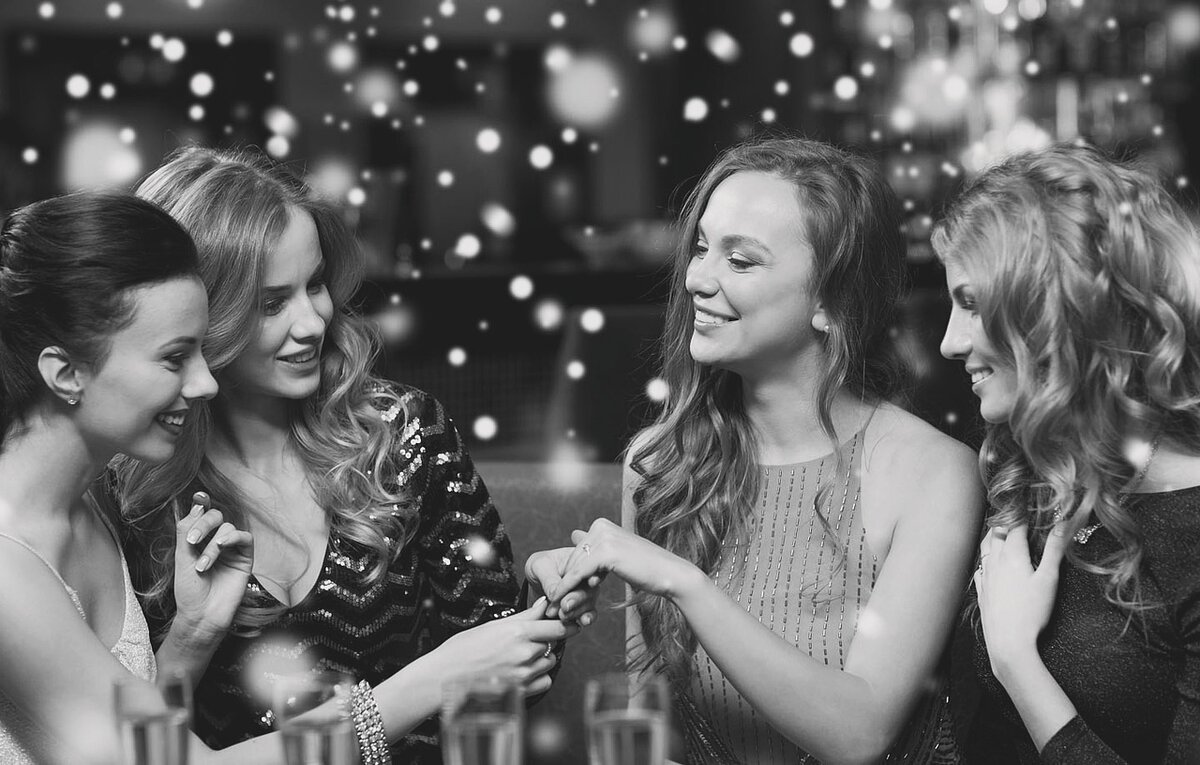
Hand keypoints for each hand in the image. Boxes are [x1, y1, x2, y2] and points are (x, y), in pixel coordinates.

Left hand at [173, 492, 253, 637]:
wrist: (201, 614)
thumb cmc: (189, 590)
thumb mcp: (181, 557)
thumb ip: (187, 530)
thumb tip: (198, 504)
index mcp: (199, 539)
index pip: (202, 515)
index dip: (202, 503)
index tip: (200, 496)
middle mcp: (216, 541)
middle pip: (215, 516)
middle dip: (203, 524)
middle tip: (192, 541)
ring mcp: (231, 548)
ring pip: (226, 528)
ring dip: (212, 545)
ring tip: (203, 565)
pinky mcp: (245, 557)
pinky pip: (245, 537)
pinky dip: (232, 538)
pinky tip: (221, 547)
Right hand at [434, 597, 578, 695]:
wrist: (444, 677)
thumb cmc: (462, 650)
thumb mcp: (493, 625)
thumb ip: (525, 616)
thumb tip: (544, 604)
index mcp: (518, 632)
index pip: (558, 627)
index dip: (566, 624)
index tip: (569, 623)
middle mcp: (524, 653)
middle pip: (554, 644)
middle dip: (546, 641)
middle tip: (530, 640)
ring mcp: (523, 675)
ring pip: (550, 663)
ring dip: (542, 659)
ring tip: (521, 657)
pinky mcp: (520, 692)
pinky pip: (545, 682)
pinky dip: (539, 677)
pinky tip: (524, 671)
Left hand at [526, 547, 600, 625]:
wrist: (532, 582)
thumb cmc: (539, 567)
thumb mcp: (539, 567)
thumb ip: (549, 580)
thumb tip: (556, 595)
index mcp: (580, 562)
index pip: (590, 568)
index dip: (593, 575)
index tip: (591, 582)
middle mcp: (586, 578)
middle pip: (590, 589)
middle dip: (578, 598)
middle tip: (565, 605)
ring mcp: (585, 594)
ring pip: (589, 604)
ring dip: (577, 611)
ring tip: (562, 615)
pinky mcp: (580, 608)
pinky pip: (588, 614)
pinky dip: (586, 618)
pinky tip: (582, 621)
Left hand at [549, 518, 698, 605]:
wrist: (669, 574)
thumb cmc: (646, 567)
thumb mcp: (617, 553)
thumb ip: (595, 544)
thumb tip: (573, 533)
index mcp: (602, 524)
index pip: (578, 551)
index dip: (571, 572)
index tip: (560, 591)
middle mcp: (600, 526)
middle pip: (574, 558)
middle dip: (565, 581)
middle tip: (552, 601)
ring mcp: (603, 537)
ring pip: (574, 566)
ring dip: (564, 587)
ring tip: (555, 605)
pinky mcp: (605, 552)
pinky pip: (579, 573)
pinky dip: (568, 588)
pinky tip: (561, 600)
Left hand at [975, 523, 1067, 677]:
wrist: (1008, 642)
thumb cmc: (1031, 612)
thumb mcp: (1049, 579)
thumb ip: (1055, 550)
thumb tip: (1063, 524)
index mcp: (1011, 555)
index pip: (1014, 526)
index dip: (1021, 513)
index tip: (1026, 502)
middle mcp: (994, 562)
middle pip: (996, 533)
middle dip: (1005, 521)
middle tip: (1013, 513)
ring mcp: (985, 576)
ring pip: (985, 548)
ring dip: (993, 536)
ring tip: (999, 529)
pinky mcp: (981, 591)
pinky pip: (980, 567)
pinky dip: (986, 558)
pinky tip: (988, 562)